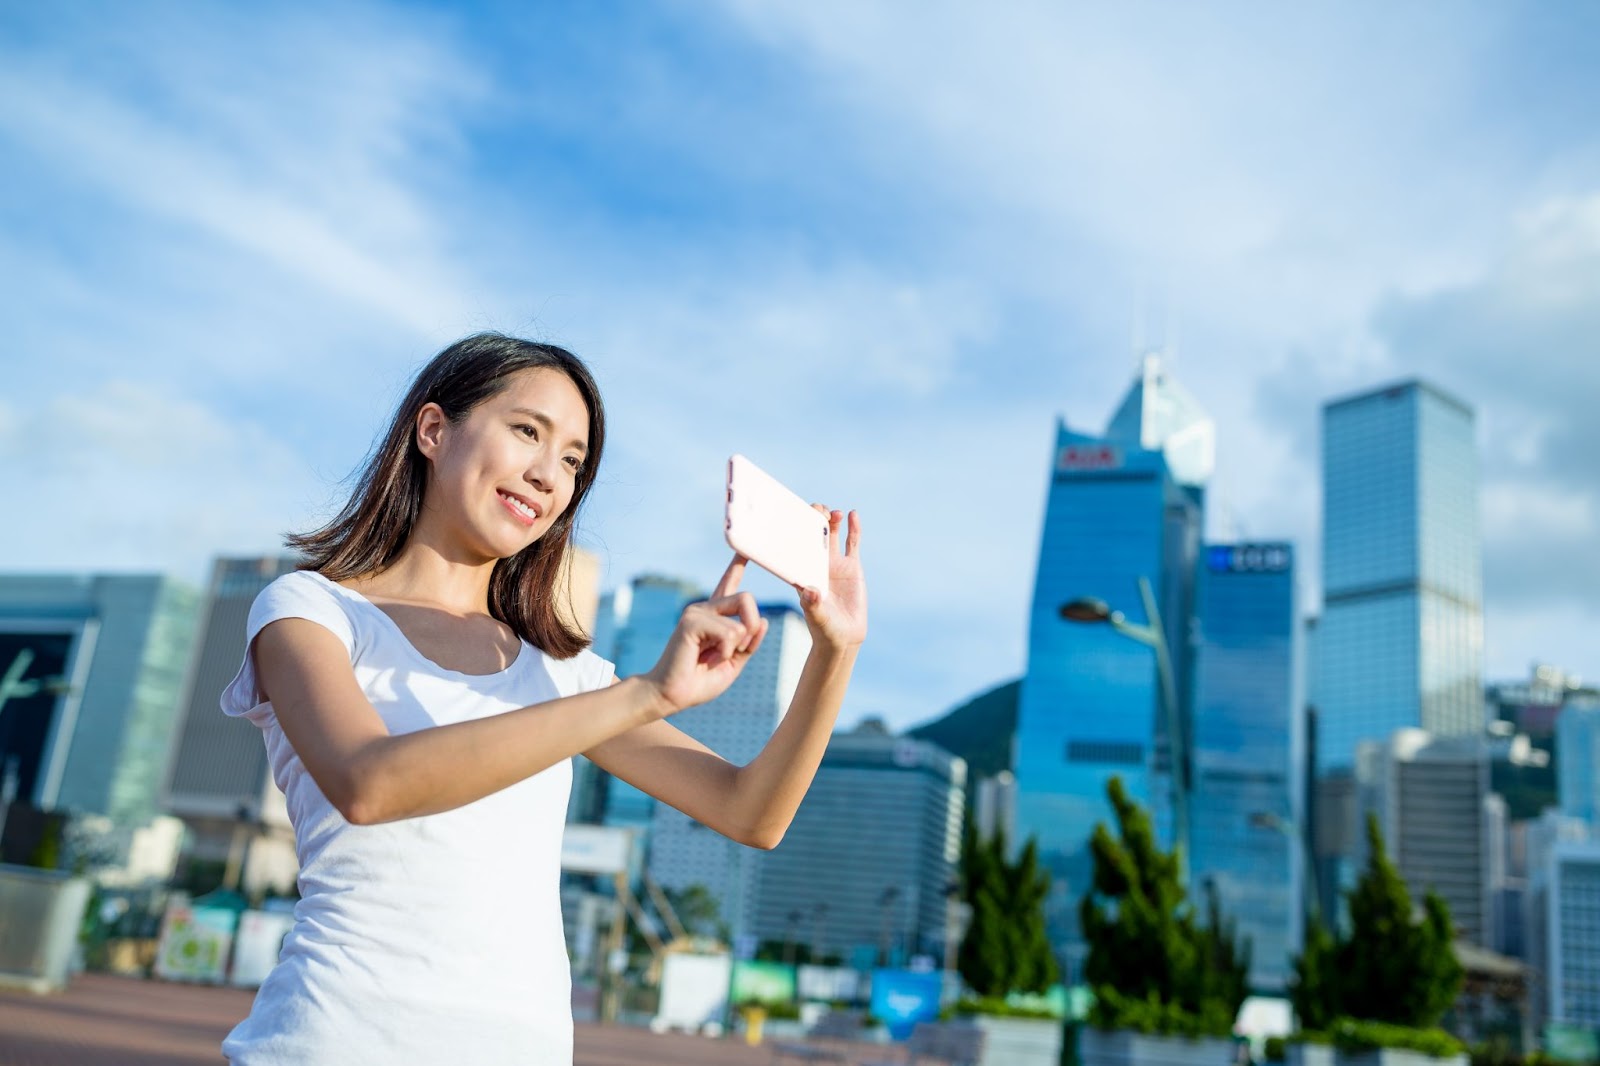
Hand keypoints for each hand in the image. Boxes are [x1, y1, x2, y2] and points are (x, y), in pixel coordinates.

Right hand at [643, 558, 769, 714]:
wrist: (672, 695)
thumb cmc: (699, 680)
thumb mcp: (734, 662)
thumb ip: (749, 643)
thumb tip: (764, 621)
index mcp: (716, 616)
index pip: (728, 584)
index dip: (736, 565)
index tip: (743, 549)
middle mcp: (706, 609)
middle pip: (746, 598)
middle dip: (753, 626)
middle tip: (739, 649)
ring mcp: (697, 612)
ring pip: (742, 620)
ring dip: (736, 647)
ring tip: (713, 657)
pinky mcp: (691, 621)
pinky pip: (730, 633)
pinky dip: (725, 651)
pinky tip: (707, 658)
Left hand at [797, 507, 866, 651]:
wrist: (844, 636)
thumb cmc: (824, 629)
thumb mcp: (817, 617)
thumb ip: (813, 605)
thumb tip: (810, 592)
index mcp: (801, 572)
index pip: (794, 546)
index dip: (793, 529)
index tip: (794, 516)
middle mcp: (816, 564)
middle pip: (812, 534)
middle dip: (813, 519)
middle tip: (817, 510)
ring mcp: (834, 564)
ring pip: (831, 534)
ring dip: (831, 520)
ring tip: (833, 513)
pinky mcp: (852, 567)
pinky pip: (852, 543)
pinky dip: (853, 528)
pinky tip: (852, 514)